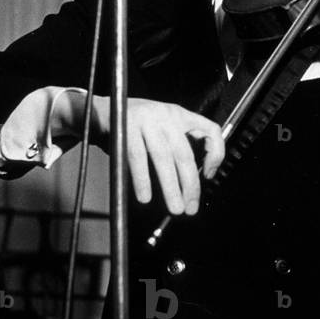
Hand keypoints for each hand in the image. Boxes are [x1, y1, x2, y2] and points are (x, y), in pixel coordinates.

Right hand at [84, 96, 224, 215]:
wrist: (103, 110)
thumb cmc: (138, 126)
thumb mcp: (164, 127)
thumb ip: (179, 145)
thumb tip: (191, 182)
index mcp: (181, 115)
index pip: (211, 130)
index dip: (215, 154)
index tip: (208, 175)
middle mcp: (167, 115)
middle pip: (184, 153)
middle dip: (190, 184)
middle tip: (191, 207)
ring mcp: (147, 119)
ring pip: (162, 157)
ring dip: (170, 186)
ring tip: (175, 208)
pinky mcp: (126, 126)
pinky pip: (137, 158)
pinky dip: (142, 180)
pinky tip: (145, 196)